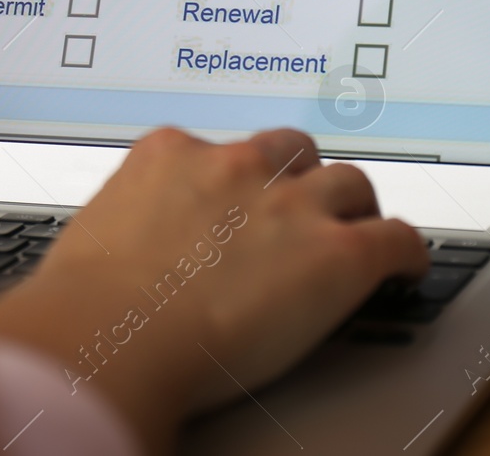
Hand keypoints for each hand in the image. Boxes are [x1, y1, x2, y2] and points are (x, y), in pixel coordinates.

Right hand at [0, 127, 427, 452]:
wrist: (107, 339)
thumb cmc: (82, 306)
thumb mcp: (94, 238)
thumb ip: (128, 227)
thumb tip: (123, 252)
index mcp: (169, 155)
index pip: (218, 149)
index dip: (238, 179)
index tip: (240, 198)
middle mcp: (234, 166)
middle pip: (291, 152)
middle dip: (299, 178)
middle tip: (301, 209)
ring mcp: (289, 205)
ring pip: (348, 185)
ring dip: (352, 207)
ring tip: (359, 228)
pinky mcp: (336, 254)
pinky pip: (395, 239)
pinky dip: (406, 252)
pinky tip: (407, 266)